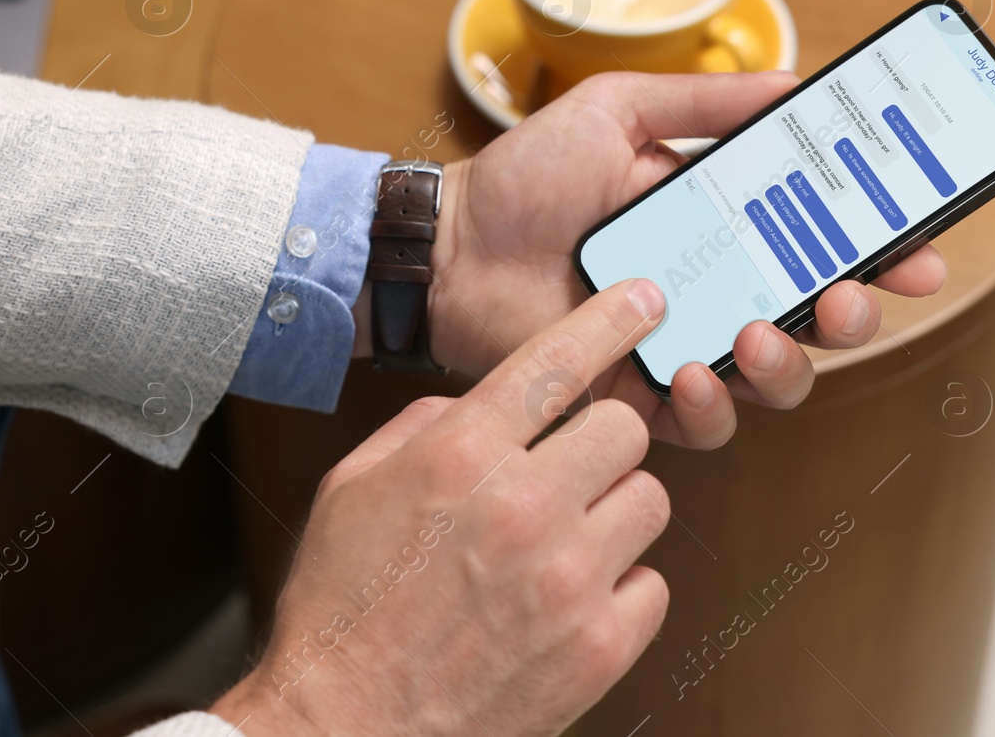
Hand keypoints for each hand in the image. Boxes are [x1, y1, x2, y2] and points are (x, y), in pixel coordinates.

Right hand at [213, 280, 671, 736]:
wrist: (348, 727)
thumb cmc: (342, 610)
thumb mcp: (351, 489)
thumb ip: (422, 428)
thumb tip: (476, 407)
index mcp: (459, 455)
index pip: (556, 362)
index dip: (609, 320)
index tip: (643, 300)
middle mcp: (523, 506)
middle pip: (625, 429)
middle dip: (599, 441)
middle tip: (568, 469)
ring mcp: (569, 579)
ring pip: (650, 501)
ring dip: (612, 512)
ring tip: (564, 541)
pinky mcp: (600, 647)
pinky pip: (653, 585)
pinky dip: (619, 588)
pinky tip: (569, 601)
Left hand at [425, 71, 946, 447]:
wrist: (449, 243)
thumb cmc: (526, 178)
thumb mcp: (616, 111)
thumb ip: (703, 104)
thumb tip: (794, 83)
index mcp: (724, 223)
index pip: (825, 241)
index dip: (883, 250)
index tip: (922, 249)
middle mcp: (716, 289)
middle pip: (821, 318)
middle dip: (855, 313)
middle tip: (849, 294)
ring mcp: (682, 346)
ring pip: (776, 379)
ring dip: (790, 363)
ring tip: (761, 334)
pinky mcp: (639, 396)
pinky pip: (702, 423)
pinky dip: (713, 405)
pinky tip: (697, 373)